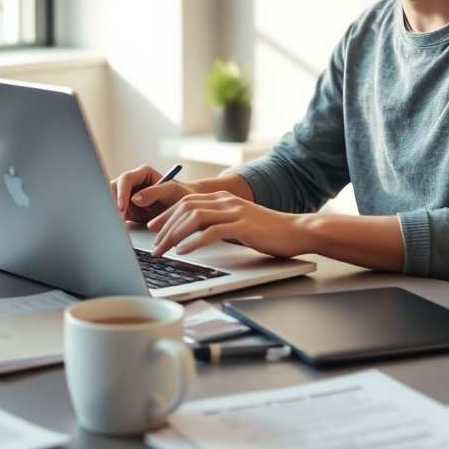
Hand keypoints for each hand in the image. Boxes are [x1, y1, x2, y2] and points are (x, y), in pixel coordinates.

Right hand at [110, 165, 191, 223]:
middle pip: (113, 188)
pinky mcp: (126, 208)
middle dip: (113, 203)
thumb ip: (155, 192)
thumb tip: (134, 198)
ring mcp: (128, 195)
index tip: (122, 207)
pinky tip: (120, 228)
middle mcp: (133, 183)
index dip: (121, 192)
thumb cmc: (181, 196)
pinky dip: (115, 219)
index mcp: (143, 173)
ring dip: (112, 211)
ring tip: (119, 225)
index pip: (125, 179)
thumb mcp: (172, 192)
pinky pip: (114, 212)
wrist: (183, 209)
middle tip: (118, 219)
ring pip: (110, 199)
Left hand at [147, 192, 308, 259]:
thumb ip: (218, 223)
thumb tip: (194, 236)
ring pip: (195, 218)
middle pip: (185, 208)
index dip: (166, 214)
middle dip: (165, 227)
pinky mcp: (243, 226)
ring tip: (163, 250)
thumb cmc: (267, 231)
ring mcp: (234, 212)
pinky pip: (212, 231)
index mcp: (222, 198)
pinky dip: (195, 241)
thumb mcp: (237, 222)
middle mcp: (226, 200)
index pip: (186, 202)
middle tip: (153, 245)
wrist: (296, 230)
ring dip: (174, 234)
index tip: (152, 228)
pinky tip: (184, 250)